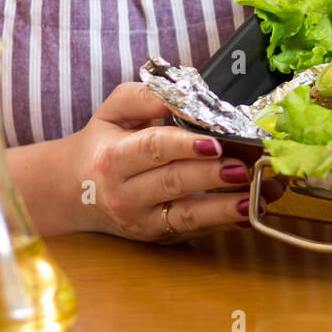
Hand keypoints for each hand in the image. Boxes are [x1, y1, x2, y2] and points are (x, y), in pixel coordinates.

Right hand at [61, 82, 283, 243]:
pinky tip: (250, 212)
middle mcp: (125, 195)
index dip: (184, 147)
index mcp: (113, 158)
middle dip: (211, 175)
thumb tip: (183, 94)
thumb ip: (145, 97)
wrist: (75, 190)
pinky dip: (225, 223)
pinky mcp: (159, 237)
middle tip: (245, 166)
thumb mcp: (113, 110)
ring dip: (225, 208)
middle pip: (173, 183)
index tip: (215, 143)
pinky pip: (195, 230)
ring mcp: (143, 221)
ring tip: (255, 196)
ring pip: (187, 216)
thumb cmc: (103, 143)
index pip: (153, 149)